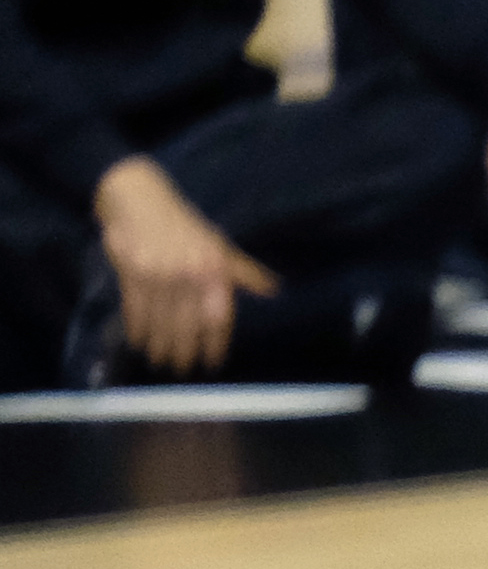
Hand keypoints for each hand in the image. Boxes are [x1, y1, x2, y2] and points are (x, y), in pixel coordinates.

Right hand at [91, 157, 278, 374]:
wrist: (139, 198)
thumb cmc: (185, 225)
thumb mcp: (220, 245)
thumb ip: (244, 271)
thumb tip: (274, 289)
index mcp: (212, 270)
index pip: (217, 318)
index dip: (214, 344)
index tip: (212, 363)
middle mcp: (187, 274)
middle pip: (187, 325)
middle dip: (184, 351)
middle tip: (182, 370)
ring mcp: (158, 274)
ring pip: (160, 320)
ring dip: (159, 345)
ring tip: (161, 362)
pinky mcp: (131, 271)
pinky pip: (135, 308)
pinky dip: (137, 328)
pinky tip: (139, 342)